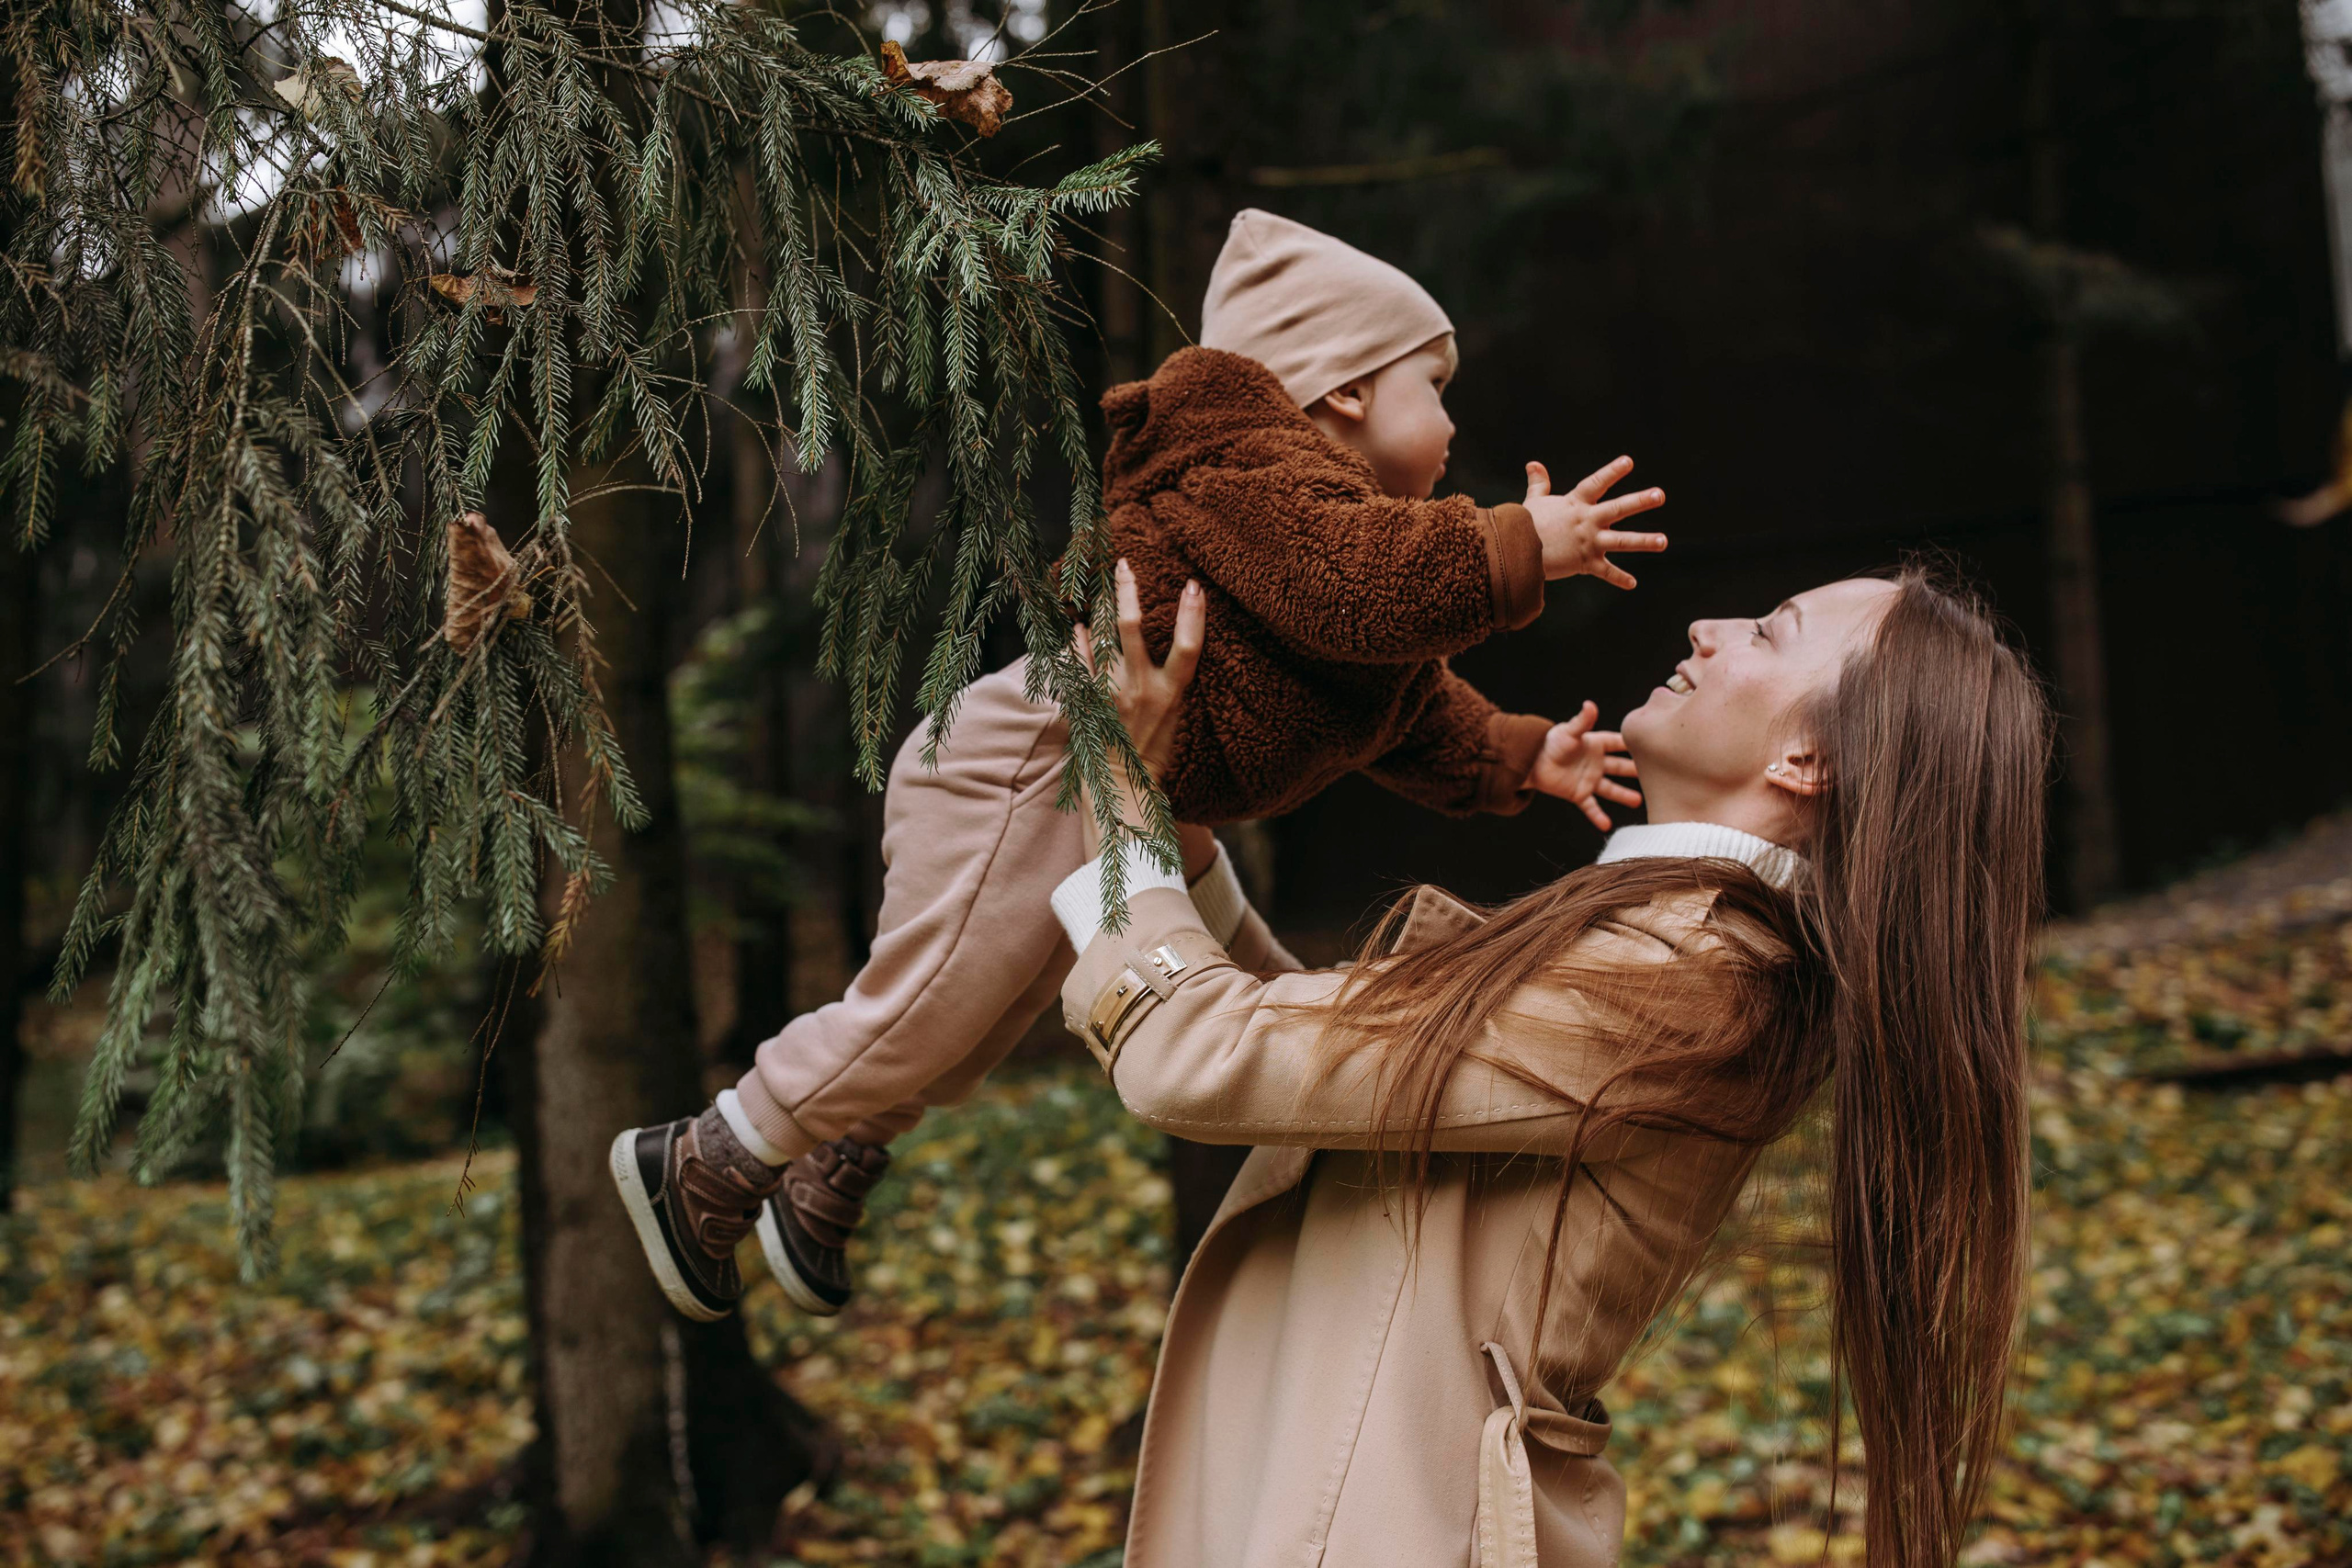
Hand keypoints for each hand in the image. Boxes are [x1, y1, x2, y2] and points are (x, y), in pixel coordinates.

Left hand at [1073, 559, 1209, 855]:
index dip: (1193, 615)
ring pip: (1100, 639)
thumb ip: (1172, 680)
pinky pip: (1078, 664)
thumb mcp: (1176, 714)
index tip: (1194, 585)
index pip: (1189, 647)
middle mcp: (1141, 689)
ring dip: (1098, 610)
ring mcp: (1111, 695)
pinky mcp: (1088, 703)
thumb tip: (1174, 647)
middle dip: (1128, 592)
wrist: (1124, 784)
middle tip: (1124, 564)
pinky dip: (1077, 643)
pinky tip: (1076, 627)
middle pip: (1133, 629)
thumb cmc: (1154, 749)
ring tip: (1097, 586)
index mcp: (1171, 693)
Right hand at [1525, 456, 1666, 588]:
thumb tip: (1533, 464)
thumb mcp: (1533, 502)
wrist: (1515, 552)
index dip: (1612, 472)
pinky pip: (1606, 572)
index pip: (1596, 483)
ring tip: (1663, 541)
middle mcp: (1586, 521)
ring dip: (1644, 541)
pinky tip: (1633, 583)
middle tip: (1659, 495)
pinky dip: (1619, 578)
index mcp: (1574, 504)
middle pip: (1618, 508)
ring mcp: (1588, 542)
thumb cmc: (1523, 526)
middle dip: (1639, 501)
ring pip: (1621, 540)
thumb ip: (1539, 483)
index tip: (1629, 462)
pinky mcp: (1585, 563)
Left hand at [1529, 701, 1641, 831]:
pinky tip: (1606, 825)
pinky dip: (1597, 816)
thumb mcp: (1568, 732)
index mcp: (1594, 745)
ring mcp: (1588, 780)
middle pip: (1619, 767)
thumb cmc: (1548, 742)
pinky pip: (1590, 807)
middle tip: (1655, 774)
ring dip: (1623, 796)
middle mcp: (1594, 763)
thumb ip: (1582, 721)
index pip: (1617, 743)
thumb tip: (1590, 705)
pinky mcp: (1577, 794)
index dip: (1631, 744)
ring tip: (1639, 801)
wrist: (1529, 761)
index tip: (1651, 742)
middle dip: (1635, 770)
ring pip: (1610, 789)